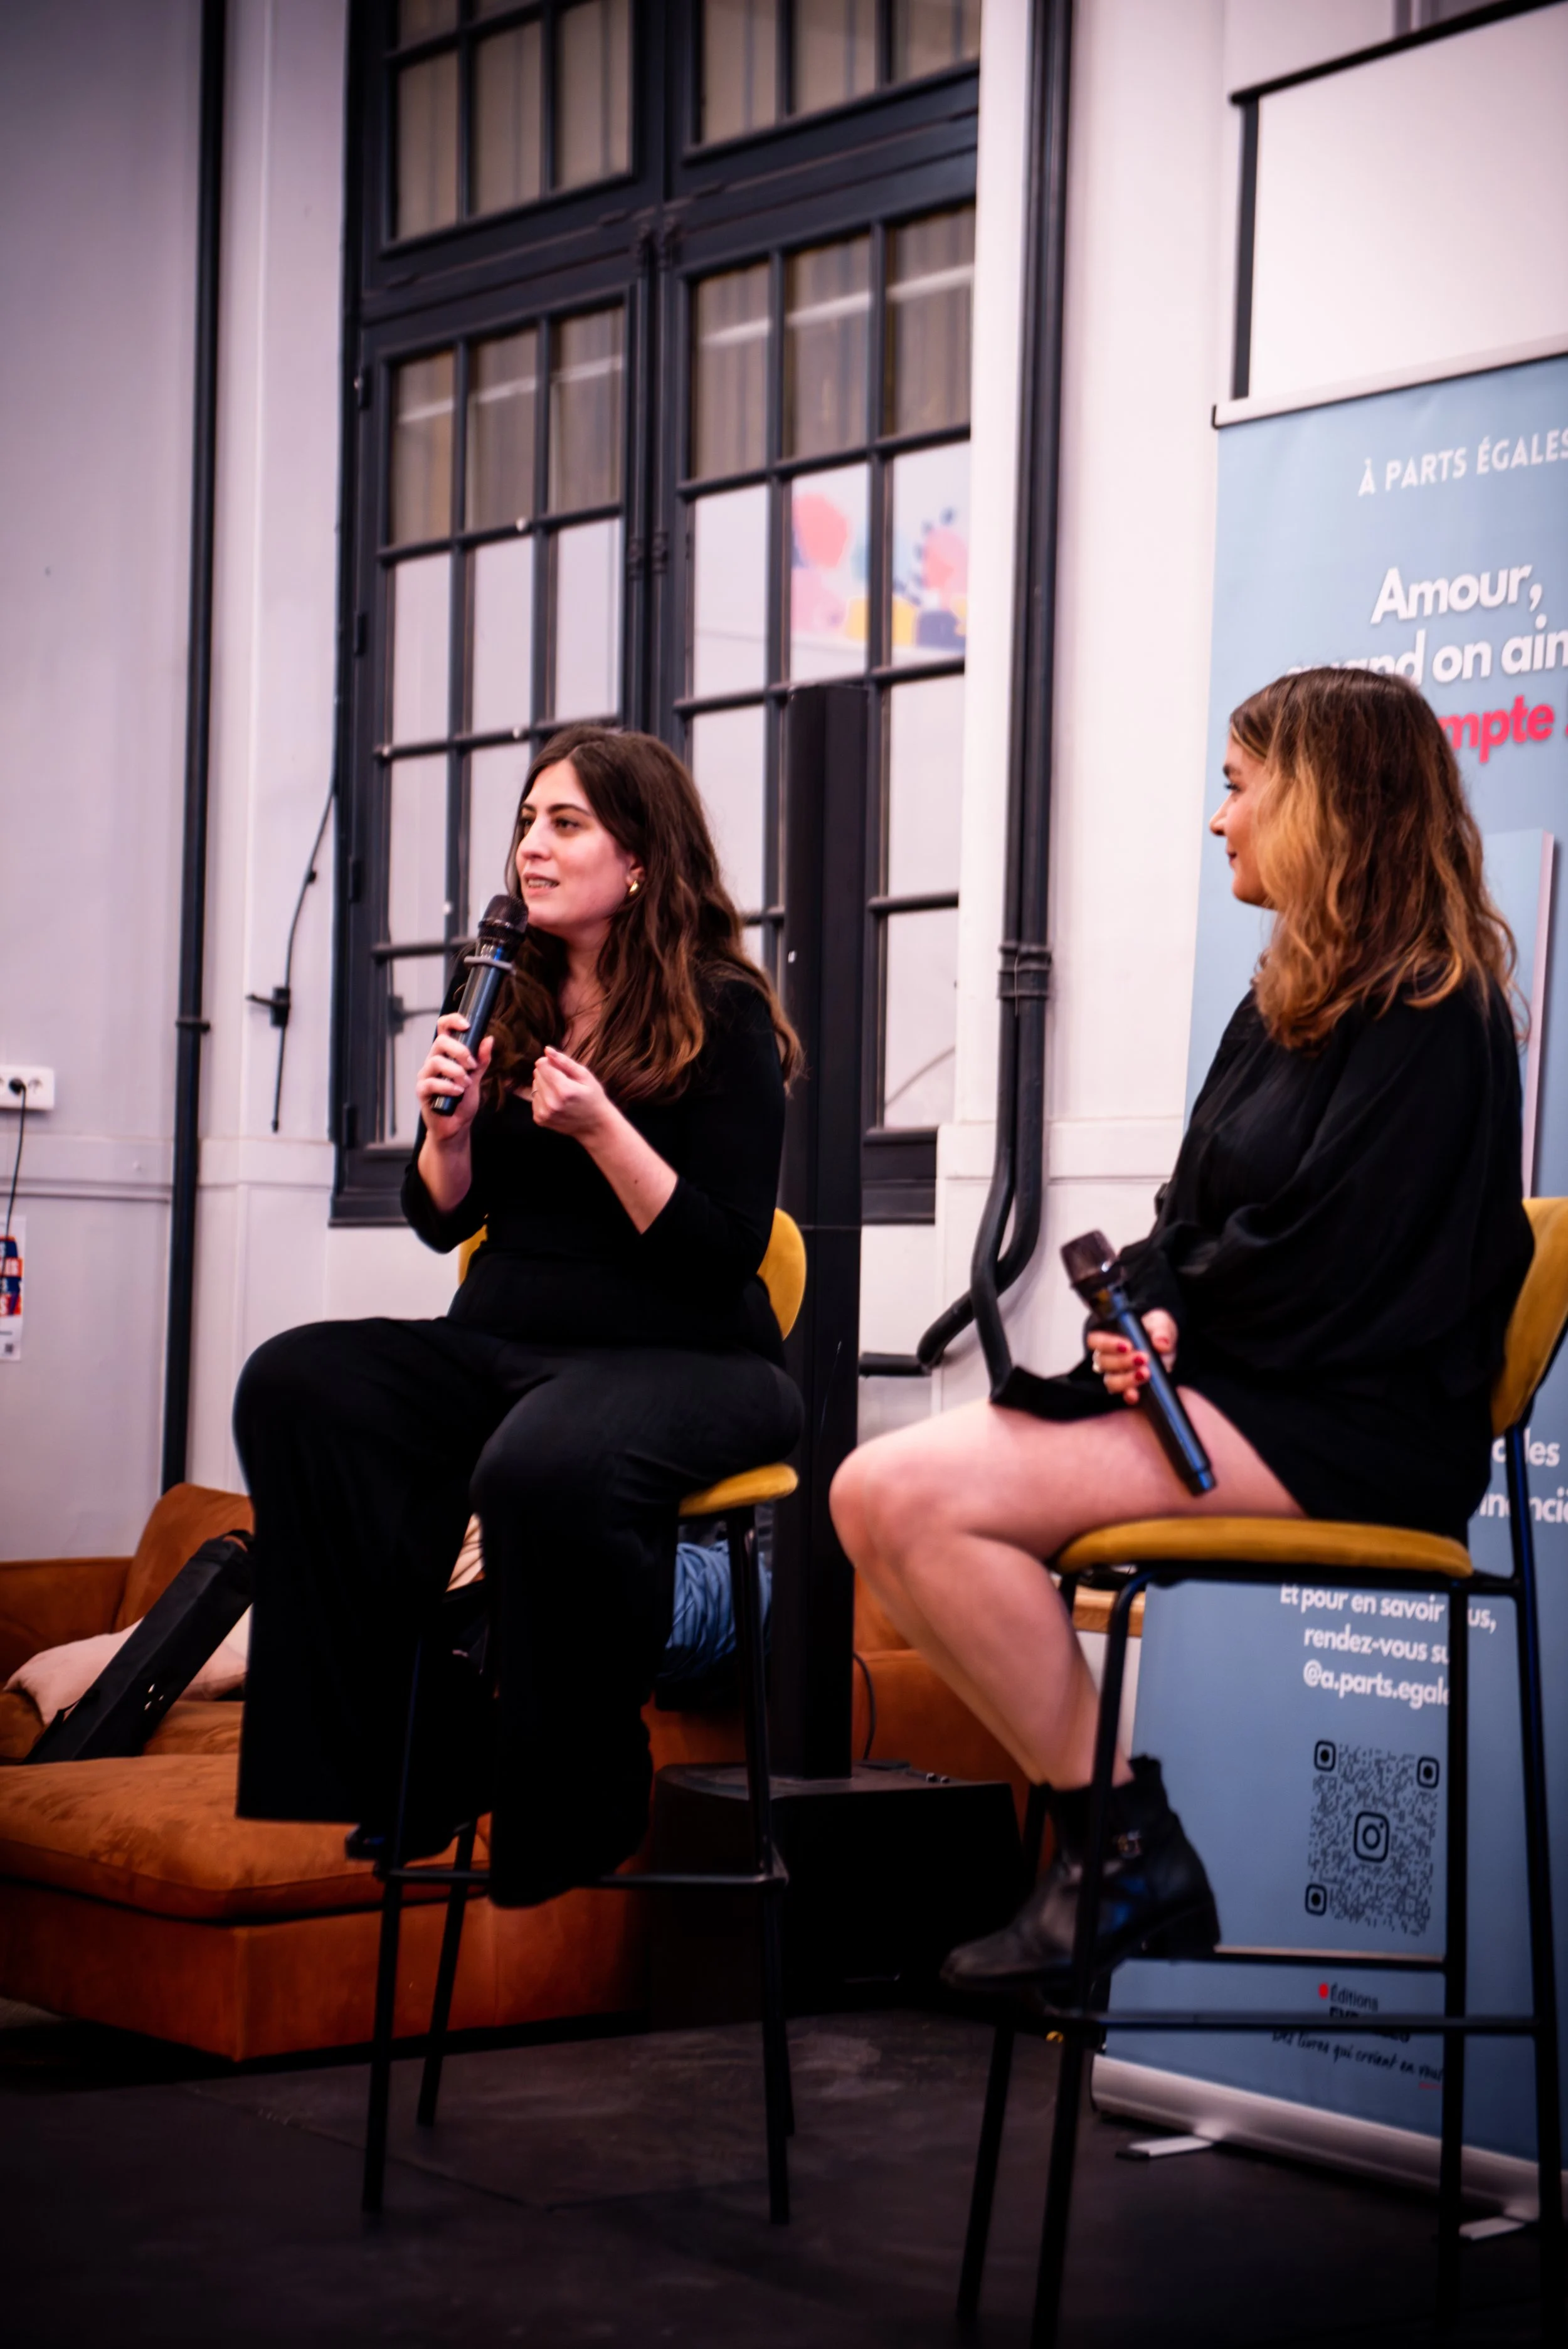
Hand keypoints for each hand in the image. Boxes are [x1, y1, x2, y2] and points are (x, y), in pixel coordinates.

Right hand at [415, 1013, 493, 1138]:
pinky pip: (431, 1083)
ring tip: (467, 1083)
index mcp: (445, 1054)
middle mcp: (433, 1061)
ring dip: (456, 1071)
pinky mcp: (422, 1091)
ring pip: (436, 1061)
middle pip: (440, 1041)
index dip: (453, 1021)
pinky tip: (458, 1092)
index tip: (467, 1025)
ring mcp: (426, 1075)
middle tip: (472, 1065)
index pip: (443, 1028)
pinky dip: (447, 1087)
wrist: (455, 1126)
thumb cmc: (463, 1101)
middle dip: (460, 1051)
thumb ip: (481, 1060)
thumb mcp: (476, 1078)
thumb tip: (489, 1039)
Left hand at [529, 1044, 612, 1141]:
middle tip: (565, 1084)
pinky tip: (556, 1103)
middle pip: (537, 1074)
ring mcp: (544, 1113)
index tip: (562, 1070)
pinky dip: (543, 1098)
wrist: (595, 1125)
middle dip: (548, 1074)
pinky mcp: (540, 1119)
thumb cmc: (593, 1097)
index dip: (551, 1063)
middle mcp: (551, 1103)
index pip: (542, 1064)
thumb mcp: (585, 1076)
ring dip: (545, 1086)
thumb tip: (547, 1050)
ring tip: (561, 1094)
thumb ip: (565, 1062)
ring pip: (534, 1086)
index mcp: (564, 1090)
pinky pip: (534, 1099)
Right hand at [1088, 1309, 1177, 1405]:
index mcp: (1110, 1339)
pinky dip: (1130, 1395)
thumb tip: (1161, 1343)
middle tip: (1143, 1358)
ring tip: (1145, 1374)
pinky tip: (1137, 1394)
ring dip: (1126, 1379)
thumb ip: (1161, 1331)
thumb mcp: (1161, 1324)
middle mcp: (1108, 1358)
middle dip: (1122, 1361)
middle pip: (1103, 1362)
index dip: (1107, 1344)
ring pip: (1110, 1381)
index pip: (1094, 1340)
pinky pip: (1124, 1395)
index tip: (1128, 1345)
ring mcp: (1117, 1375)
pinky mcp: (1129, 1389)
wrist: (1167, 1348)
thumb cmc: (1155, 1331)